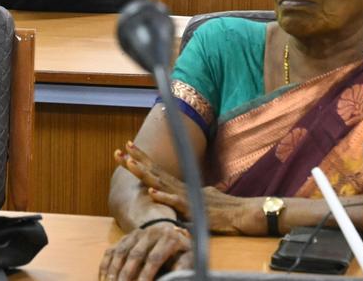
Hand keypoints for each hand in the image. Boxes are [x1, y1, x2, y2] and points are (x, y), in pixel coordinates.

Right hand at [99, 222, 190, 280]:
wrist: (171, 233)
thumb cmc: (180, 251)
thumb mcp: (188, 257)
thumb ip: (182, 268)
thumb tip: (175, 279)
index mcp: (168, 237)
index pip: (154, 258)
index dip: (146, 274)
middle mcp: (150, 232)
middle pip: (135, 255)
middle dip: (127, 275)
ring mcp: (136, 234)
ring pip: (121, 252)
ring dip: (114, 271)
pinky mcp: (125, 237)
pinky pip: (112, 250)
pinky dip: (105, 265)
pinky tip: (102, 278)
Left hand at [117, 142, 261, 235]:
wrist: (242, 213)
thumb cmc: (224, 209)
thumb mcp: (203, 199)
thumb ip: (192, 195)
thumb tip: (184, 193)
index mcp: (181, 185)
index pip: (158, 169)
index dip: (142, 159)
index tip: (127, 149)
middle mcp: (181, 186)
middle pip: (155, 170)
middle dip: (137, 160)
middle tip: (120, 149)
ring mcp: (186, 196)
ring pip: (160, 181)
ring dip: (144, 172)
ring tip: (129, 163)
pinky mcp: (192, 208)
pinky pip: (175, 201)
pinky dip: (162, 196)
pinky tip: (150, 191)